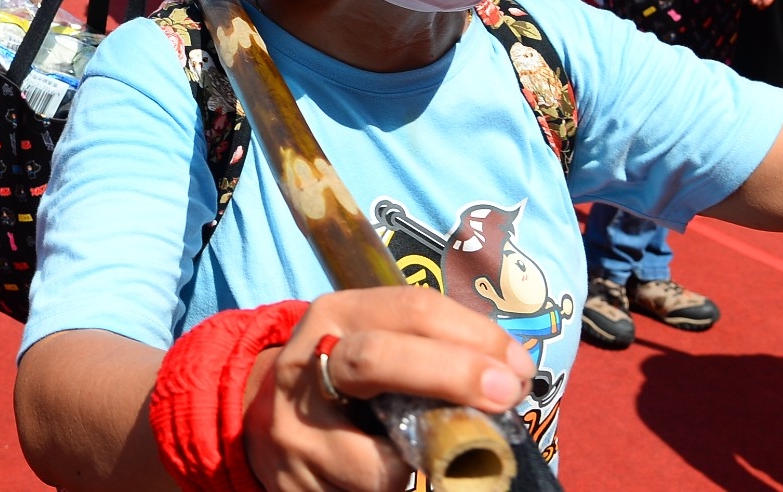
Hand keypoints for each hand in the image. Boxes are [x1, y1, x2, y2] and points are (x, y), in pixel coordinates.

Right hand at [243, 288, 532, 491]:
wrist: (266, 420)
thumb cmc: (347, 380)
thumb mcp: (375, 343)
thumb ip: (428, 349)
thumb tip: (508, 373)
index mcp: (337, 315)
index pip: (411, 309)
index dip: (473, 335)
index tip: (517, 365)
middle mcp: (308, 363)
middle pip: (380, 360)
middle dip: (453, 374)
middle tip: (506, 393)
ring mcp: (297, 428)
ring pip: (377, 457)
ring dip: (425, 463)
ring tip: (441, 457)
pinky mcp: (296, 482)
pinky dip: (399, 489)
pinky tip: (399, 476)